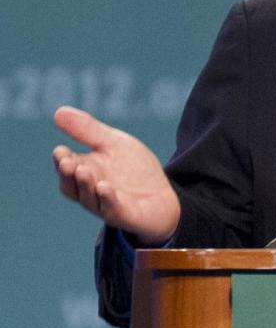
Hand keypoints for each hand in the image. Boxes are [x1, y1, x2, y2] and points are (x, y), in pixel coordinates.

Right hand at [52, 106, 180, 244]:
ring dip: (85, 185)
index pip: (65, 166)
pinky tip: (105, 186)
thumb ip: (89, 130)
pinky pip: (112, 209)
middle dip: (67, 174)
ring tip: (84, 170)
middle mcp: (90, 190)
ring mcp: (105, 205)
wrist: (164, 194)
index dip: (61, 159)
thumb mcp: (114, 143)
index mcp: (85, 170)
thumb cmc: (134, 169)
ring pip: (88, 199)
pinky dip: (107, 198)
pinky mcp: (124, 215)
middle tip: (66, 162)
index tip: (61, 150)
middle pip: (71, 186)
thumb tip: (58, 111)